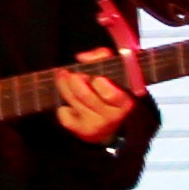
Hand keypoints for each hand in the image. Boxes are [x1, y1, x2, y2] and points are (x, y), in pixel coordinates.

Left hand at [57, 15, 142, 143]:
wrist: (112, 124)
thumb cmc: (111, 90)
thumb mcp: (114, 71)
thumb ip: (102, 58)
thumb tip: (82, 57)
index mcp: (125, 102)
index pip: (112, 95)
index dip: (99, 83)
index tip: (94, 76)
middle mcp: (113, 117)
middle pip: (85, 95)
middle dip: (73, 80)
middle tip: (68, 72)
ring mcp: (98, 126)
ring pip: (73, 101)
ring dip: (63, 86)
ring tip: (62, 77)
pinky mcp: (83, 132)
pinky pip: (64, 115)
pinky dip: (62, 107)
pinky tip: (69, 103)